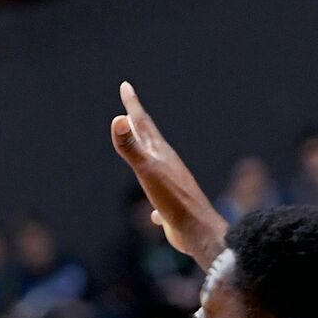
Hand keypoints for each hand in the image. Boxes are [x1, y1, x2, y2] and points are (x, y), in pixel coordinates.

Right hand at [110, 81, 226, 269]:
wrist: (198, 231)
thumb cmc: (173, 200)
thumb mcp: (147, 171)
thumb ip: (131, 147)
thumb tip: (118, 119)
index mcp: (160, 153)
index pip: (142, 123)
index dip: (132, 105)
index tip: (125, 86)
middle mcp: (166, 164)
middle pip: (149, 138)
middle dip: (137, 122)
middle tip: (130, 108)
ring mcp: (170, 184)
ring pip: (154, 164)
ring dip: (145, 154)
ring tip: (141, 151)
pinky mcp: (171, 206)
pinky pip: (158, 197)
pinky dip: (152, 197)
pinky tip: (151, 213)